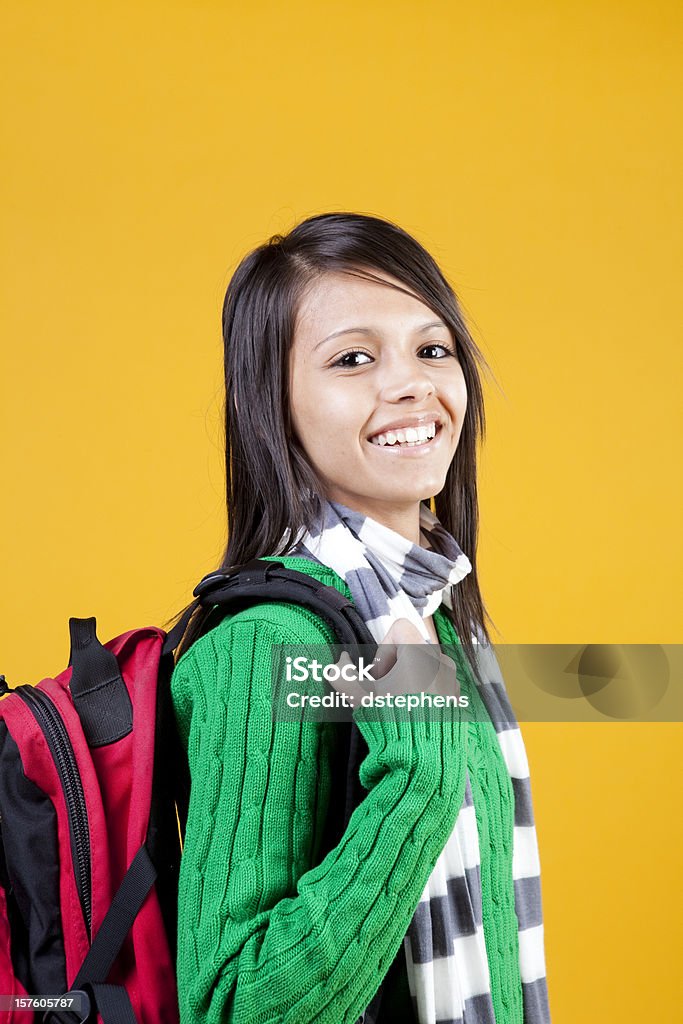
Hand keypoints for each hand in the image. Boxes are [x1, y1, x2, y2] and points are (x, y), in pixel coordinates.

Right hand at [327, 618, 459, 707]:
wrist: (424, 754)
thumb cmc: (392, 720)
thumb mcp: (360, 697)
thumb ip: (343, 675)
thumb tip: (338, 664)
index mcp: (419, 653)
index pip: (400, 629)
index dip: (383, 648)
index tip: (379, 675)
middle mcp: (440, 660)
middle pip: (411, 649)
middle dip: (394, 668)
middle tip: (385, 693)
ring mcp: (452, 678)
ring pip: (425, 666)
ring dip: (409, 679)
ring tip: (399, 705)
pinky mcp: (457, 696)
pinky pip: (438, 682)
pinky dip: (425, 691)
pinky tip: (415, 714)